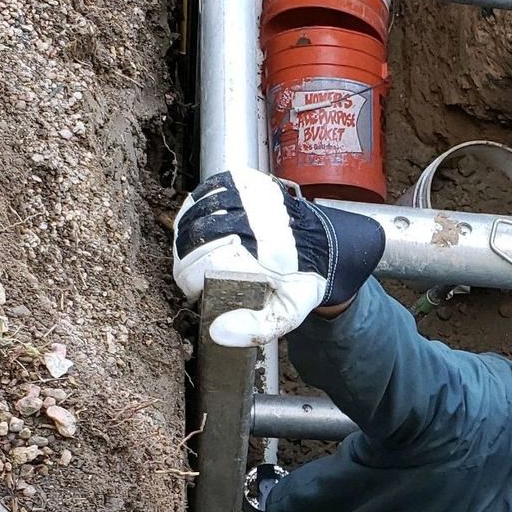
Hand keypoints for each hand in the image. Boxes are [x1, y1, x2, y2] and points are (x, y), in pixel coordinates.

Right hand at [172, 167, 384, 346]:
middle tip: (201, 276)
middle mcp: (253, 218)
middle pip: (190, 243)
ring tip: (203, 255)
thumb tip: (217, 332)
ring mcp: (247, 194)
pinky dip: (195, 213)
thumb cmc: (300, 280)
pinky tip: (206, 230)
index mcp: (261, 252)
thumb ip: (253, 328)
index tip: (200, 292)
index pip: (196, 268)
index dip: (192, 285)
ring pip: (191, 218)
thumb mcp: (286, 314)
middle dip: (189, 264)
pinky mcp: (242, 180)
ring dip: (189, 239)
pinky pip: (201, 195)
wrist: (322, 244)